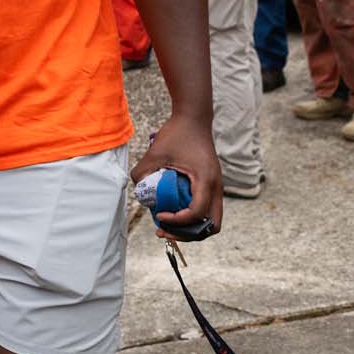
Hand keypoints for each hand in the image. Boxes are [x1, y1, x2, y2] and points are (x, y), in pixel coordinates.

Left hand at [130, 113, 222, 240]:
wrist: (193, 119)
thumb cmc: (176, 134)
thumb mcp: (155, 153)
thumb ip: (142, 172)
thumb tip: (137, 192)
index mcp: (206, 181)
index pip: (197, 214)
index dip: (178, 221)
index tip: (159, 216)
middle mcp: (216, 188)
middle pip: (211, 226)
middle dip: (188, 234)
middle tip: (164, 231)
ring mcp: (216, 187)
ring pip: (210, 220)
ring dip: (191, 227)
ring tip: (166, 225)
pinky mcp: (211, 185)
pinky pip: (206, 209)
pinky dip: (192, 216)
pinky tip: (172, 211)